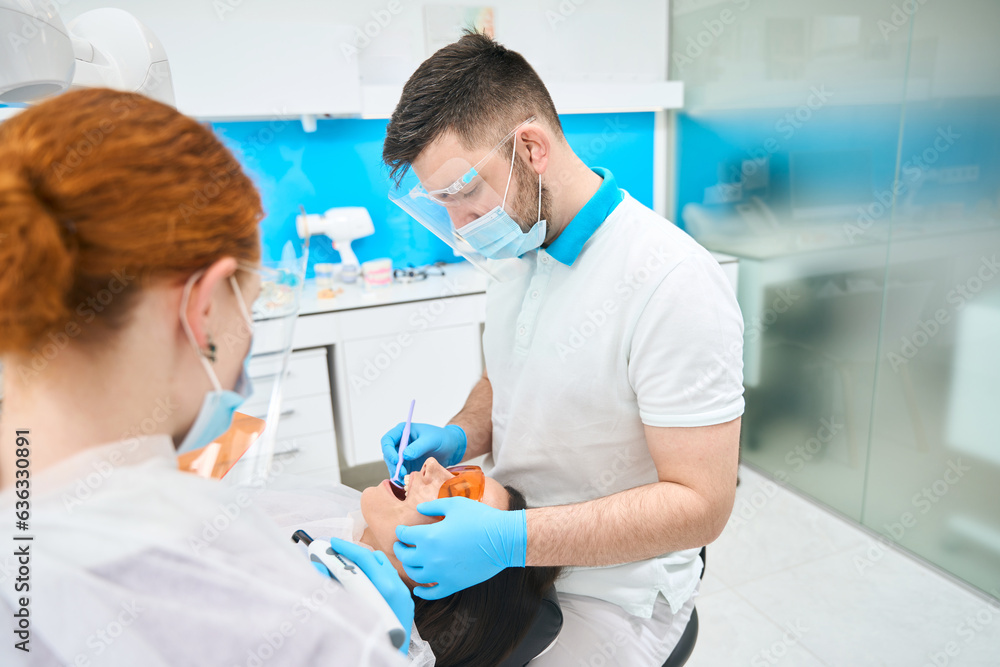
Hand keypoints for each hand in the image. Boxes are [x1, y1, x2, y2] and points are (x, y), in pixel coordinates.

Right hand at [327, 537, 413, 651]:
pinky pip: (391, 580)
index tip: (333, 543)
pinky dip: (375, 575)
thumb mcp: (346, 612)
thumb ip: (331, 588)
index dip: (347, 548)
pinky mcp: (405, 603)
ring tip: (346, 566)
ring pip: (385, 568)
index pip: (364, 559)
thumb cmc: (368, 641)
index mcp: (385, 590)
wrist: (387, 661)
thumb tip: (320, 567)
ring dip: (366, 564)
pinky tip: (362, 582)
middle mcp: (398, 590)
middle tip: (336, 552)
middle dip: (355, 553)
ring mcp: (404, 596)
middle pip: (376, 559)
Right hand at [381, 423, 466, 479]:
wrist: (451, 447)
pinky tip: (407, 480)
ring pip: (393, 465)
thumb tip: (405, 455)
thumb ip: (418, 447)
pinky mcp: (408, 464)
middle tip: (402, 473)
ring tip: (405, 478)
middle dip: (393, 464)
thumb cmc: (441, 438)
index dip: (389, 450)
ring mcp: (403, 454)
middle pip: (388, 454)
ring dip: (396, 472)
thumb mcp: (431, 440)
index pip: (388, 440)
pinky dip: (402, 477)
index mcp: (403, 431)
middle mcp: (400, 443)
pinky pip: (400, 471)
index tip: (396, 460)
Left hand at [393, 497, 525, 599]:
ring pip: (415, 575)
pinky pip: (431, 593)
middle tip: (400, 545)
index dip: (401, 531)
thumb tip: (419, 509)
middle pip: (405, 556)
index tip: (401, 530)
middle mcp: (430, 557)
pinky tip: (418, 588)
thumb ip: (432, 506)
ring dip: (408, 567)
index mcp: (428, 536)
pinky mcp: (452, 584)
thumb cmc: (479, 518)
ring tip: (409, 562)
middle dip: (400, 549)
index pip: (405, 535)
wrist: (502, 539)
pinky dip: (422, 592)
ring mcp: (440, 574)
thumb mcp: (454, 504)